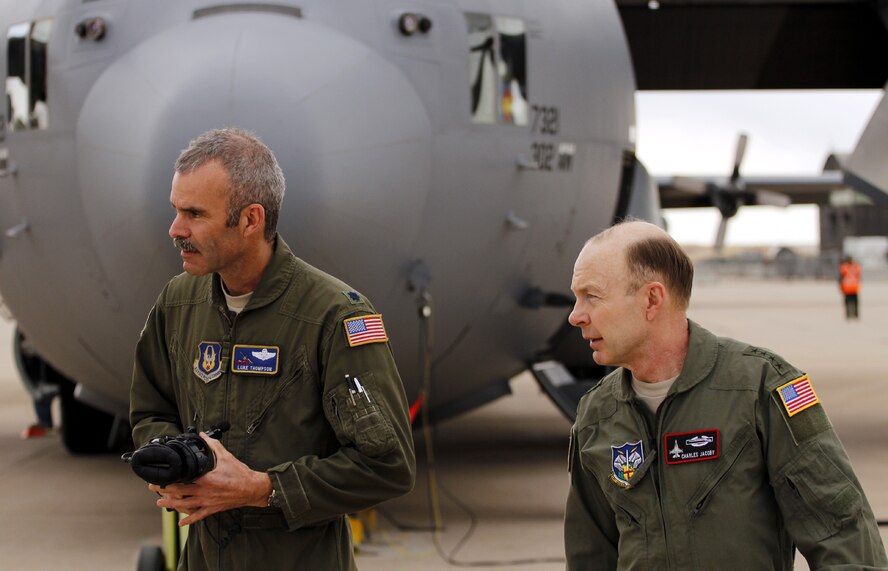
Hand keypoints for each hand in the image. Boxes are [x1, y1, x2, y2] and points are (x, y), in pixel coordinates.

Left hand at [147, 432, 272, 525]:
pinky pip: (199, 516)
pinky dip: (189, 519)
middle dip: (164, 490)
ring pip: (185, 505)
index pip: (183, 479)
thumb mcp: (227, 456)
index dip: (169, 478)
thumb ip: (213, 446)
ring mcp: (207, 502)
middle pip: (179, 492)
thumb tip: (203, 435)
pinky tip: (181, 522)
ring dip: (171, 504)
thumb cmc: (240, 473)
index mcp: (206, 479)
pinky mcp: (213, 509)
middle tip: (153, 488)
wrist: (252, 488)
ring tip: (160, 503)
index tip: (160, 476)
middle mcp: (204, 492)